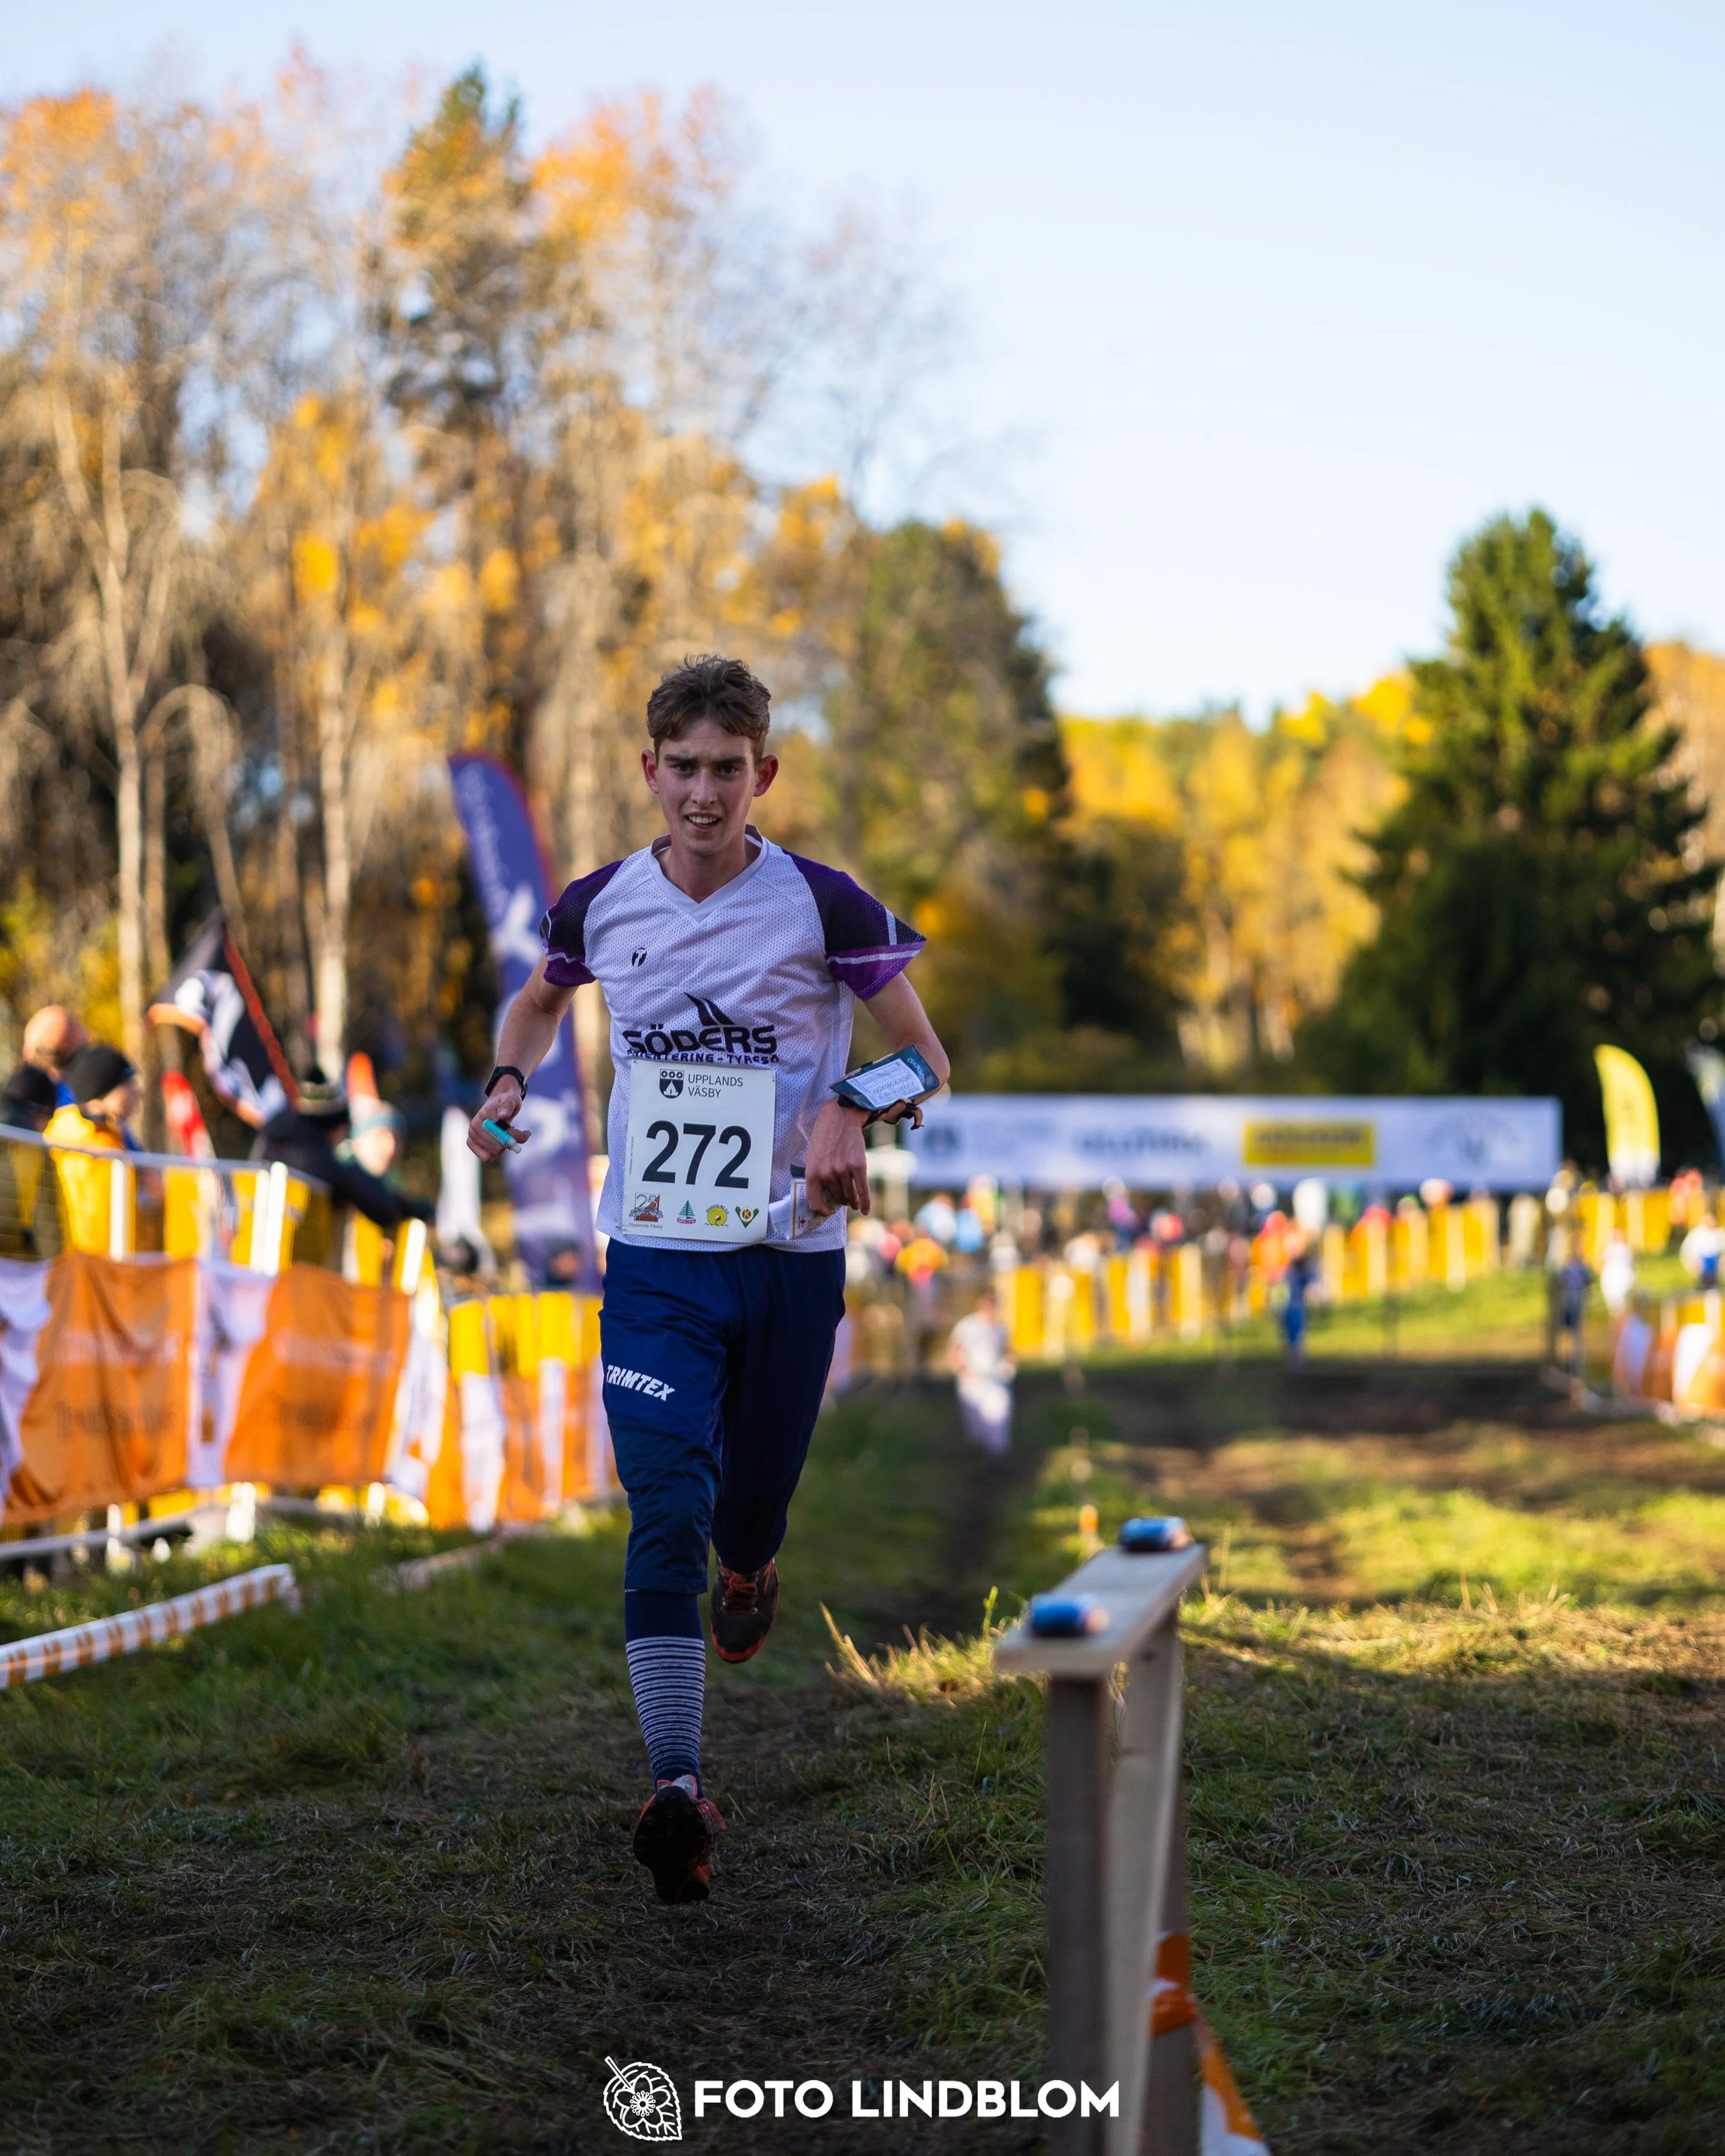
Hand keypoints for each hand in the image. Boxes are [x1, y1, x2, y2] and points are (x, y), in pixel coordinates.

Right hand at [467, 1079, 530, 1162]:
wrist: (500, 1102)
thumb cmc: (507, 1102)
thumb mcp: (510, 1101)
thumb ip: (507, 1107)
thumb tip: (503, 1116)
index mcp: (480, 1119)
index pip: (496, 1138)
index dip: (510, 1138)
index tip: (527, 1133)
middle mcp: (473, 1129)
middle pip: (496, 1149)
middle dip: (508, 1143)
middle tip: (516, 1133)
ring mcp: (472, 1137)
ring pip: (492, 1155)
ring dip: (503, 1147)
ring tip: (507, 1135)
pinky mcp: (473, 1144)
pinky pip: (487, 1157)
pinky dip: (496, 1153)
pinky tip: (500, 1142)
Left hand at [804, 1100, 870, 1217]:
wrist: (840, 1118)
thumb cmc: (824, 1136)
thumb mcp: (812, 1156)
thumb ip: (817, 1175)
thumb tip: (822, 1196)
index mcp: (812, 1172)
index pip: (814, 1202)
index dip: (821, 1211)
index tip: (827, 1212)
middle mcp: (827, 1174)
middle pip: (836, 1198)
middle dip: (840, 1201)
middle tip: (843, 1200)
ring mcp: (843, 1170)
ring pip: (849, 1195)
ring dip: (851, 1201)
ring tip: (853, 1203)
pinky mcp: (858, 1166)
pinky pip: (862, 1190)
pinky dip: (864, 1202)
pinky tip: (864, 1210)